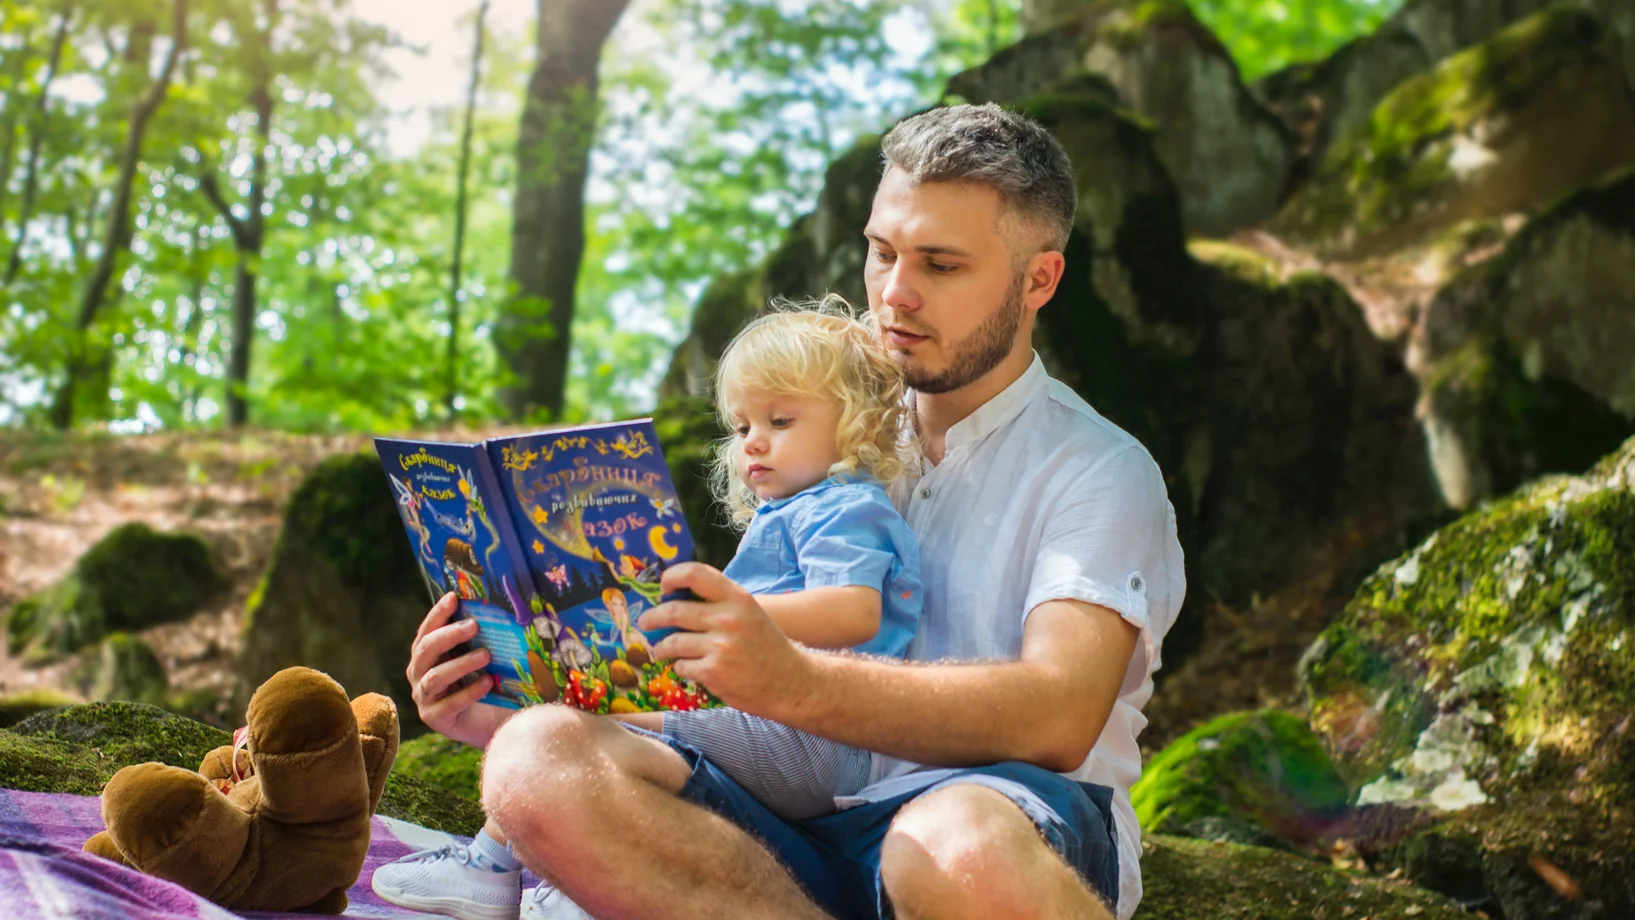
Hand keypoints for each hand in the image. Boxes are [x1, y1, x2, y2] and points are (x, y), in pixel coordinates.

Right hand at [406, 592, 511, 748]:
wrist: (494, 723)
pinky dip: (469, 692)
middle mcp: (420, 674)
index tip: (453, 597)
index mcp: (427, 655)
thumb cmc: (488, 683)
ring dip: (461, 664)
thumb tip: (496, 611)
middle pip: (426, 650)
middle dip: (449, 635)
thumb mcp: (483, 658)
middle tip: (474, 625)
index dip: (438, 614)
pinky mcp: (435, 718)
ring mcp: (424, 697)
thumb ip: (481, 638)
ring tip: (486, 655)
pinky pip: (448, 704)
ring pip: (435, 677)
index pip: (427, 631)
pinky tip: (488, 683)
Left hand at [639, 563, 812, 715]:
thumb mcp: (748, 613)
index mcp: (737, 598)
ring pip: (672, 642)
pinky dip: (681, 668)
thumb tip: (675, 598)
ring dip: (662, 647)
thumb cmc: (765, 645)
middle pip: (673, 610)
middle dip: (653, 617)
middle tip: (646, 622)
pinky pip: (681, 666)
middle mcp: (727, 618)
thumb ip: (719, 603)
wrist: (790, 682)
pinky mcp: (713, 672)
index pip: (695, 573)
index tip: (664, 586)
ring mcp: (720, 646)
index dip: (672, 576)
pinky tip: (691, 668)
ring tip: (662, 650)